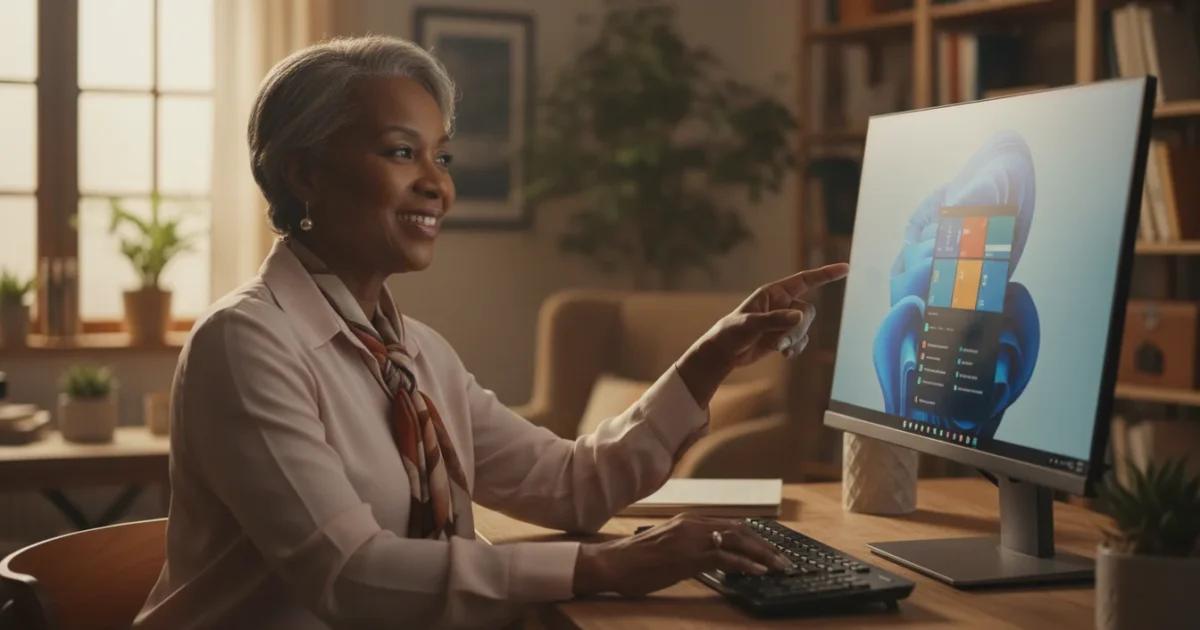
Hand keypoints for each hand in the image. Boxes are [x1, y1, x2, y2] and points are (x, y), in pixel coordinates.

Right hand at [571, 514, 791, 596]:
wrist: (614, 563)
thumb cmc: (638, 559)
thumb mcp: (670, 547)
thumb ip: (693, 547)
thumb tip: (717, 558)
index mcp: (690, 520)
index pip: (731, 524)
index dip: (755, 537)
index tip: (771, 549)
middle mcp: (693, 524)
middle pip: (740, 529)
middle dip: (765, 545)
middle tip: (783, 560)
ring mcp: (691, 539)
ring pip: (736, 540)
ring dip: (762, 554)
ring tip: (778, 566)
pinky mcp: (688, 556)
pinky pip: (724, 557)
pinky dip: (745, 563)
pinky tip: (758, 571)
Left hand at [676, 263, 849, 407]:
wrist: (723, 353)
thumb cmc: (731, 333)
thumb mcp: (750, 325)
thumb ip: (775, 320)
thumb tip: (800, 316)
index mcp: (773, 293)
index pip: (804, 280)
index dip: (825, 274)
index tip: (845, 269)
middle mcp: (781, 304)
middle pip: (808, 312)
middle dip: (798, 328)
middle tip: (781, 342)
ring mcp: (783, 321)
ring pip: (805, 328)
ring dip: (795, 339)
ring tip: (778, 348)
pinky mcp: (783, 336)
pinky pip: (801, 340)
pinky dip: (795, 347)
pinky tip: (784, 354)